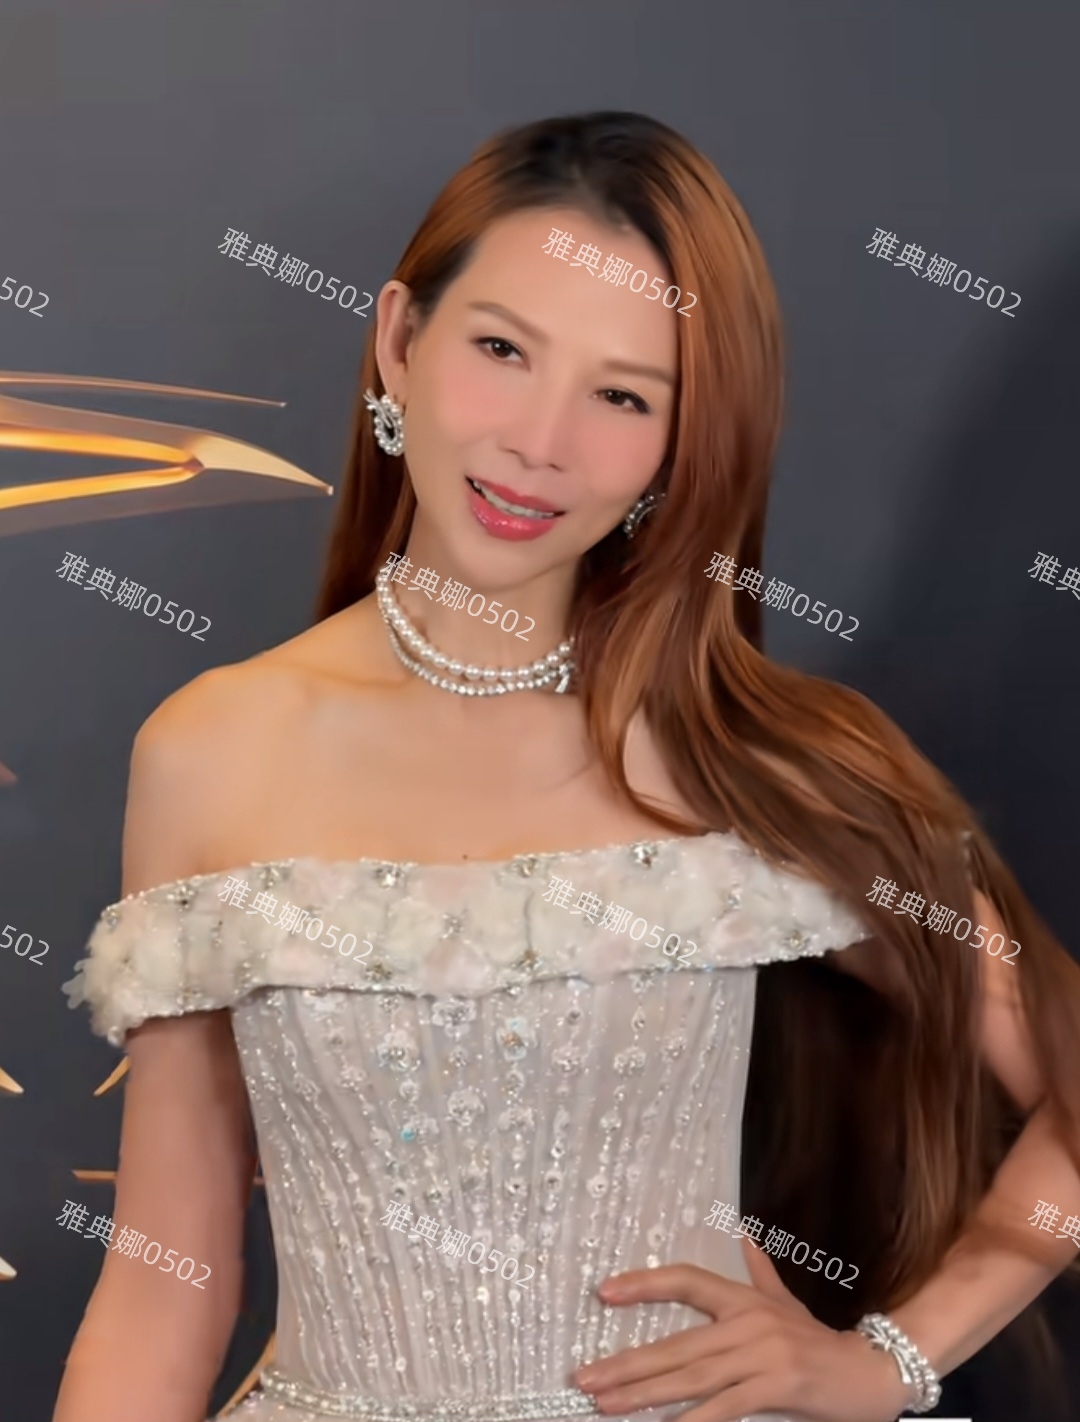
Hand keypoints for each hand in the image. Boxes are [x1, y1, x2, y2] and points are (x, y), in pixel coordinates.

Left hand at [573, 1237, 913, 1421]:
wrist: (873, 1372)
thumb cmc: (819, 1343)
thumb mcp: (787, 1303)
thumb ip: (760, 1273)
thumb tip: (745, 1234)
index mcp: (744, 1300)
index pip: (685, 1280)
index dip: (644, 1284)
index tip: (602, 1293)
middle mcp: (747, 1322)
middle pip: (676, 1344)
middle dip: (626, 1364)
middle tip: (584, 1377)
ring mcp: (761, 1355)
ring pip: (691, 1377)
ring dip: (644, 1394)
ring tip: (605, 1405)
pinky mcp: (777, 1387)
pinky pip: (725, 1407)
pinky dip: (693, 1420)